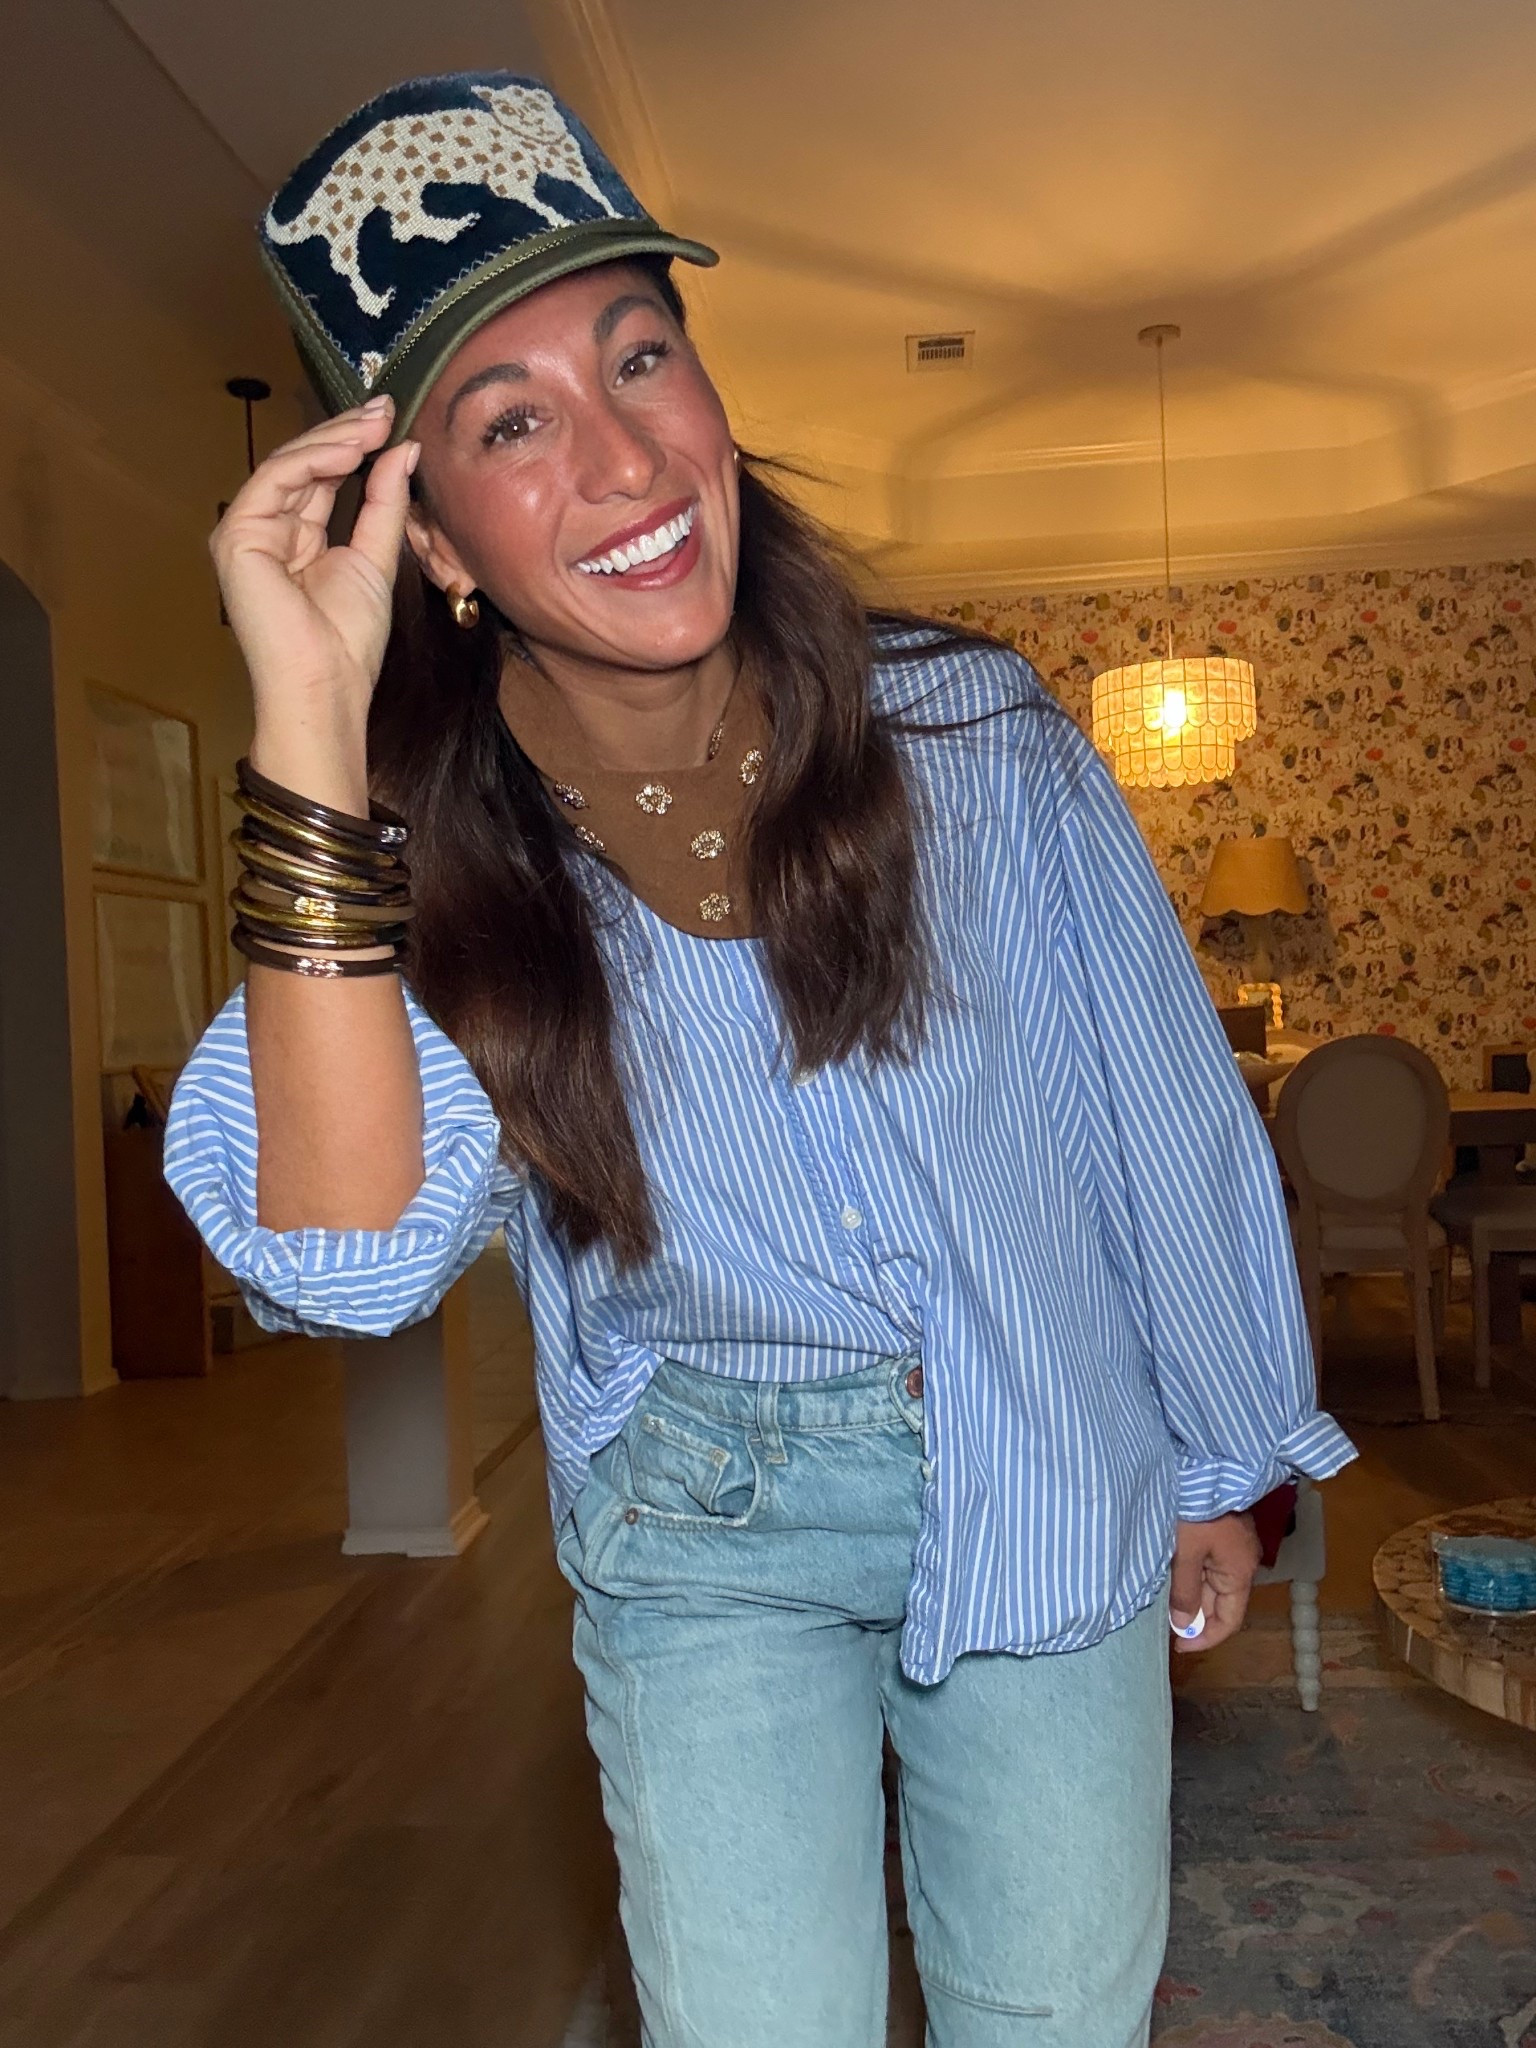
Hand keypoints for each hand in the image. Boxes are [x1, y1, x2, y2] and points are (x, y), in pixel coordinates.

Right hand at [209, 395, 417, 806]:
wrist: (325, 684)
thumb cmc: (348, 641)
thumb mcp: (376, 558)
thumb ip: (384, 503)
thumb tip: (402, 450)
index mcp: (295, 537)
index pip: (321, 476)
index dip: (354, 444)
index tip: (391, 418)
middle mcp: (266, 529)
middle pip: (303, 464)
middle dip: (345, 432)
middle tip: (384, 407)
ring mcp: (247, 531)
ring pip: (288, 465)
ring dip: (333, 439)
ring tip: (374, 424)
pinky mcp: (237, 536)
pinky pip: (274, 481)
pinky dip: (312, 460)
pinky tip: (349, 449)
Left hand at [1169, 1511, 1261, 1653]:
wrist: (1202, 1466)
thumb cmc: (1196, 1511)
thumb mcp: (1185, 1553)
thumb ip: (1185, 1591)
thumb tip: (1184, 1626)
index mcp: (1240, 1573)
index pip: (1229, 1621)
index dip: (1205, 1638)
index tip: (1179, 1647)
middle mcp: (1242, 1564)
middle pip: (1221, 1604)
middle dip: (1195, 1617)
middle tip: (1165, 1625)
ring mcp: (1234, 1547)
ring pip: (1213, 1585)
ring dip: (1192, 1597)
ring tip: (1165, 1604)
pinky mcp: (1222, 1533)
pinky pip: (1209, 1566)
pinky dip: (1193, 1577)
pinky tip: (1173, 1578)